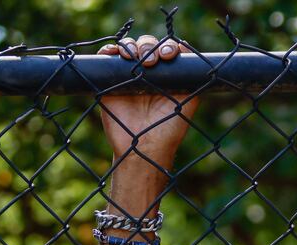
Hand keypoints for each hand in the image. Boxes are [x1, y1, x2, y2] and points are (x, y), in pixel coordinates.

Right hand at [97, 35, 199, 169]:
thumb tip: (187, 49)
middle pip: (147, 44)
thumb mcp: (189, 101)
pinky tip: (116, 54)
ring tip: (134, 58)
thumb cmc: (169, 128)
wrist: (144, 147)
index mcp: (167, 75)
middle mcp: (148, 73)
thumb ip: (190, 77)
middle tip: (151, 62)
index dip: (168, 46)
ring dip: (131, 46)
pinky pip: (106, 57)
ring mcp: (128, 75)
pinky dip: (109, 51)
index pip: (166, 49)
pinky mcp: (109, 81)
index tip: (169, 55)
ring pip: (128, 47)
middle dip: (149, 46)